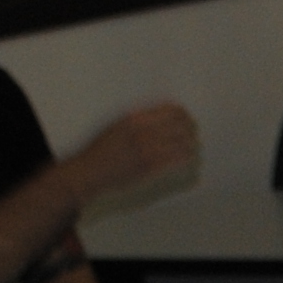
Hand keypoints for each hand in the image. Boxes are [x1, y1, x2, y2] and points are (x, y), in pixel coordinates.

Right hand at [75, 102, 200, 200]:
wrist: (90, 172)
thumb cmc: (102, 149)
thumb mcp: (117, 125)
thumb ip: (139, 118)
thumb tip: (163, 114)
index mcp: (134, 118)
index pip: (171, 111)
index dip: (183, 114)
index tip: (186, 117)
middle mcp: (142, 132)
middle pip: (181, 125)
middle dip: (190, 128)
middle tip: (192, 132)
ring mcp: (147, 150)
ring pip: (183, 143)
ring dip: (190, 143)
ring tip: (190, 145)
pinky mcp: (150, 168)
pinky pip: (177, 160)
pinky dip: (185, 157)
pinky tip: (186, 157)